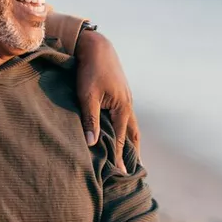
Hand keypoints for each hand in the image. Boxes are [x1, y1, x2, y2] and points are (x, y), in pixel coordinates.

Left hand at [75, 30, 139, 171]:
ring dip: (131, 141)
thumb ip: (90, 119)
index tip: (120, 175)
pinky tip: (122, 131)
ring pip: (131, 126)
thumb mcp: (87, 96)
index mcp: (122, 108)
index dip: (120, 158)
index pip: (121, 140)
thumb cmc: (89, 70)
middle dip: (132, 153)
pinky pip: (126, 117)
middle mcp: (127, 106)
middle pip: (132, 135)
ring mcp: (126, 99)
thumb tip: (92, 143)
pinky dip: (126, 128)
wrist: (96, 47)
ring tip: (133, 155)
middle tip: (134, 171)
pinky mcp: (121, 94)